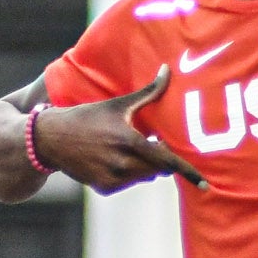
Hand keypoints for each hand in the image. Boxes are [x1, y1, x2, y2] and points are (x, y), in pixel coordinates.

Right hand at [34, 71, 208, 194]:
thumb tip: (167, 70)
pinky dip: (128, 173)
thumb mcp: (118, 104)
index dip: (188, 172)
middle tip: (152, 143)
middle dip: (161, 159)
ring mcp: (112, 178)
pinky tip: (112, 157)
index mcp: (129, 141)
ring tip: (127, 147)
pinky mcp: (104, 187)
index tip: (206, 185)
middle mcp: (122, 163)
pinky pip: (128, 183)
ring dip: (145, 165)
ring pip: (144, 176)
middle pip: (158, 169)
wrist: (51, 139)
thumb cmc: (87, 117)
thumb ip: (148, 92)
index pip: (167, 160)